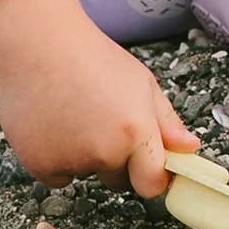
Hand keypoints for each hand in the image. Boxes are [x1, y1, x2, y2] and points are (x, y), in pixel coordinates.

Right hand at [0, 0, 199, 196]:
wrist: (39, 46)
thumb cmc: (93, 58)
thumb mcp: (142, 82)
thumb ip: (166, 121)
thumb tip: (190, 148)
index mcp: (136, 131)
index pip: (152, 183)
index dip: (153, 179)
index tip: (152, 170)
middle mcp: (105, 152)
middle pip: (119, 178)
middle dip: (117, 160)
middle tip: (103, 120)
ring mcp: (71, 161)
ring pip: (87, 172)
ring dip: (84, 155)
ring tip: (74, 113)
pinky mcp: (40, 166)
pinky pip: (58, 175)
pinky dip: (56, 158)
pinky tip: (53, 124)